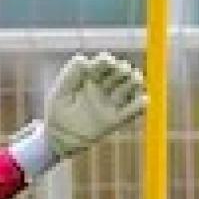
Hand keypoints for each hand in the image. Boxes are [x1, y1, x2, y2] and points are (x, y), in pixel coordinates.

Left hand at [10, 52, 146, 178]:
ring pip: (129, 88)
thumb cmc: (56, 113)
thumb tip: (85, 59)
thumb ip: (70, 74)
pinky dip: (140, 105)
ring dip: (135, 82)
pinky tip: (142, 100)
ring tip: (135, 80)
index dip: (106, 61)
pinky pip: (133, 111)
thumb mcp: (60, 92)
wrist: (57, 139)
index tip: (105, 61)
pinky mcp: (115, 120)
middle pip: (120, 73)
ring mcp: (110, 104)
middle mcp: (103, 89)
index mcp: (90, 79)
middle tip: (122, 70)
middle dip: (123, 69)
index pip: (103, 65)